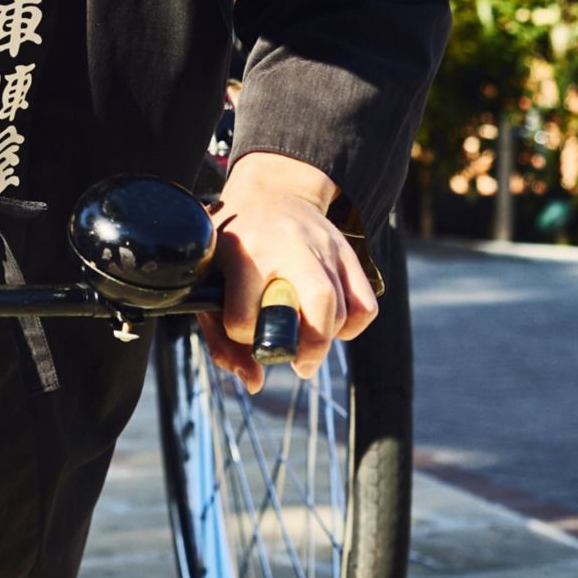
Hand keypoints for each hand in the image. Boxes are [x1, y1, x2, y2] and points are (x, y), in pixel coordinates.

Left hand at [203, 152, 379, 391]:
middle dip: (311, 346)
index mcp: (244, 252)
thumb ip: (221, 338)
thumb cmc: (234, 246)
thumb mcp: (211, 281)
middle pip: (318, 304)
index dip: (241, 333)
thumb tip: (254, 384)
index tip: (240, 329)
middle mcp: (289, 246)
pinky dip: (352, 325)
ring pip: (342, 309)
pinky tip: (332, 325)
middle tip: (299, 364)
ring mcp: (325, 247)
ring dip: (327, 339)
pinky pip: (366, 304)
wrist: (271, 193)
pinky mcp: (349, 254)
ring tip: (308, 342)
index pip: (244, 317)